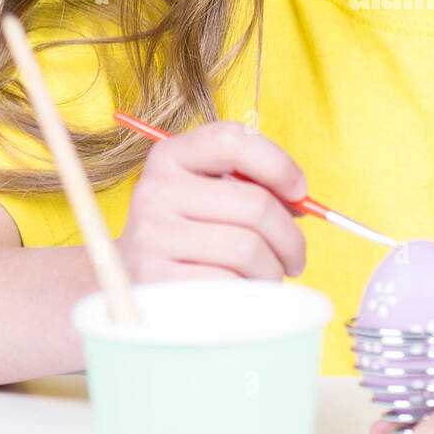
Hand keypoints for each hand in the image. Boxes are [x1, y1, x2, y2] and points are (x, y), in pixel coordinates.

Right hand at [117, 120, 307, 283]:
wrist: (131, 281)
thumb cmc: (189, 235)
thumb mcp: (209, 196)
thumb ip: (251, 185)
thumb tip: (301, 200)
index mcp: (171, 156)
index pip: (232, 140)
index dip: (278, 164)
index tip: (300, 192)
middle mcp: (155, 190)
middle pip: (254, 203)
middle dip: (290, 237)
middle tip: (296, 258)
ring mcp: (152, 235)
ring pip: (248, 248)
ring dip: (273, 269)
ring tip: (268, 277)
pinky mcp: (156, 279)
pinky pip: (229, 283)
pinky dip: (248, 292)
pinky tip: (243, 293)